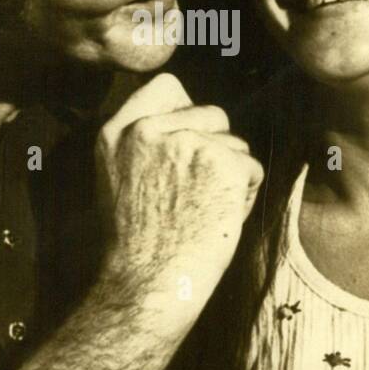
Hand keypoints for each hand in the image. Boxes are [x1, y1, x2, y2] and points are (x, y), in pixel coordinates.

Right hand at [93, 73, 263, 333]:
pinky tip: (219, 219)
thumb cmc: (136, 244)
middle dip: (215, 147)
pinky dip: (246, 195)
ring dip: (231, 175)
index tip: (186, 142)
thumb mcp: (116, 179)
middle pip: (212, 114)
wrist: (147, 283)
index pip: (168, 86)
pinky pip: (252, 168)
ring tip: (203, 211)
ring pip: (235, 143)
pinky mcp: (224, 162)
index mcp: (118, 131)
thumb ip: (144, 142)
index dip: (188, 112)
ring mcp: (188, 142)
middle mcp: (150, 128)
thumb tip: (189, 118)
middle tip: (194, 192)